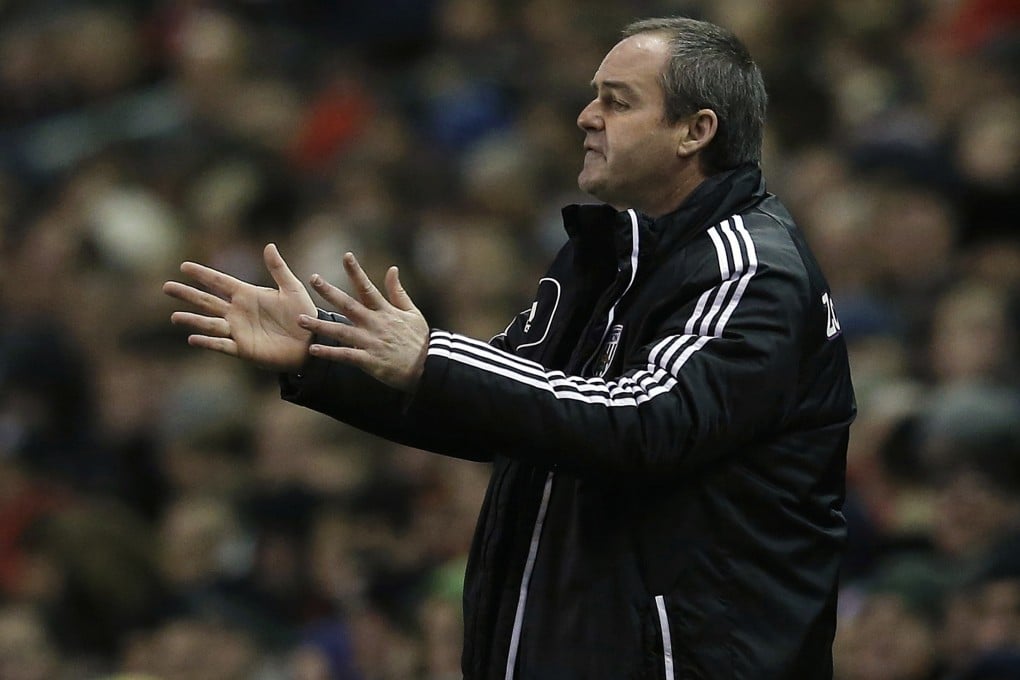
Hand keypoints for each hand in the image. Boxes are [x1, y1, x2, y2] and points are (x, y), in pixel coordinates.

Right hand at [162, 243, 315, 370]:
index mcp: (248, 294)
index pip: (220, 282)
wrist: (311, 342)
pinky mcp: (243, 349)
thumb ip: (278, 269)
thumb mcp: (292, 289)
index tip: (184, 266)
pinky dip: (208, 342)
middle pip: (207, 301)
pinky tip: (193, 338)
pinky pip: (222, 345)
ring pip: (210, 323)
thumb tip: (269, 245)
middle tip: (166, 286)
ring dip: (193, 320)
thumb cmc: (303, 314)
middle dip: (188, 294)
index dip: (203, 274)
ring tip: (175, 316)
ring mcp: (239, 330)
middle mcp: (238, 312)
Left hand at [297, 252, 428, 391]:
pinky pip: (346, 356)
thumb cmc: (420, 340)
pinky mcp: (369, 361)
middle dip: (330, 292)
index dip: (356, 271)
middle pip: (349, 305)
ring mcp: (371, 342)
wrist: (428, 367)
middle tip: (313, 279)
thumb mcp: (412, 313)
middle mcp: (375, 324)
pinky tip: (313, 350)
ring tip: (300, 320)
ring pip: (341, 332)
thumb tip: (392, 269)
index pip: (368, 287)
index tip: (346, 255)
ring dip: (320, 326)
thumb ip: (398, 292)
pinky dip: (330, 353)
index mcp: (385, 311)